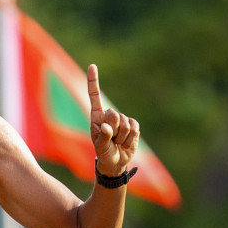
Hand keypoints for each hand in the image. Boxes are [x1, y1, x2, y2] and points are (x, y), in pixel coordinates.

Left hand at [88, 64, 139, 178]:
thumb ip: (103, 137)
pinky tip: (126, 143)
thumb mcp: (100, 148)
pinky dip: (130, 138)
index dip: (94, 81)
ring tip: (118, 143)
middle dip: (113, 129)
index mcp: (97, 117)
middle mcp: (109, 115)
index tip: (92, 66)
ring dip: (122, 137)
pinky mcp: (133, 125)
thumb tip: (107, 127)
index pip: (95, 96)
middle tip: (111, 140)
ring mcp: (122, 119)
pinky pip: (134, 128)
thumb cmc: (104, 153)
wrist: (116, 161)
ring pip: (125, 123)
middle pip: (113, 114)